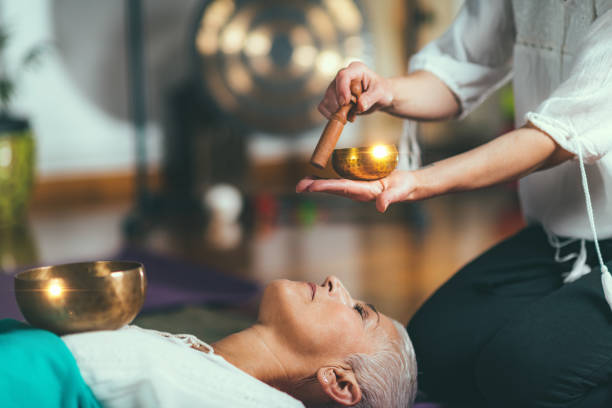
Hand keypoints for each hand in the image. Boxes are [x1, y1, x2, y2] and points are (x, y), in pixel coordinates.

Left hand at [296, 170, 418, 212]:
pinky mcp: (356, 182)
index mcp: (363, 192)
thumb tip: (380, 207)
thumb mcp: (398, 192)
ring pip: (332, 186)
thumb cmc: (403, 188)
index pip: (341, 188)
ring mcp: (355, 187)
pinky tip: (315, 177)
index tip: (312, 187)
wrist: (406, 186)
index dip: (326, 187)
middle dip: (315, 187)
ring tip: (301, 183)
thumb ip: (389, 199)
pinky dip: (326, 180)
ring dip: (317, 185)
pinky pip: (338, 180)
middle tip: (298, 187)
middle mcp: (355, 191)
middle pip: (332, 189)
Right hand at [318, 61, 392, 121]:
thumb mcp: (381, 93)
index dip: (341, 89)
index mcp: (356, 69)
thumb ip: (370, 98)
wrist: (379, 98)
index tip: (345, 102)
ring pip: (326, 99)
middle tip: (353, 112)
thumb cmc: (381, 91)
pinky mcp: (332, 97)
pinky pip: (323, 106)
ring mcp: (336, 86)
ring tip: (351, 115)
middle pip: (331, 89)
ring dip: (336, 111)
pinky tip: (343, 117)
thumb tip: (359, 105)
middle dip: (340, 105)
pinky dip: (330, 114)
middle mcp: (343, 76)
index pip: (342, 76)